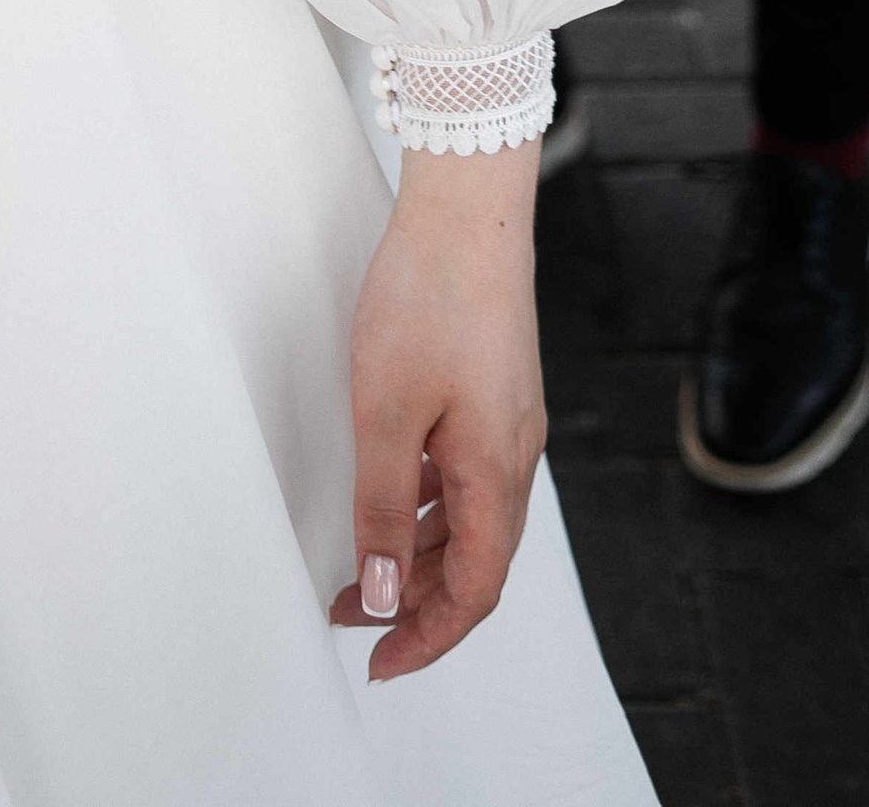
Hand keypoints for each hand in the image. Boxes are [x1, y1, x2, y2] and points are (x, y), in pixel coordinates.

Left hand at [327, 140, 544, 683]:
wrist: (470, 206)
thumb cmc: (431, 296)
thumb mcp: (386, 411)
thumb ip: (382, 506)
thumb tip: (380, 592)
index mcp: (497, 471)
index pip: (475, 588)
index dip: (429, 636)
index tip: (380, 662)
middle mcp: (515, 453)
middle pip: (476, 560)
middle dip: (416, 603)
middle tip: (352, 620)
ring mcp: (509, 420)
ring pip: (471, 518)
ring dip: (418, 554)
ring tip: (360, 570)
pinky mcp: (496, 390)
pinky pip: (467, 475)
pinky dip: (429, 505)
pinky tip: (392, 496)